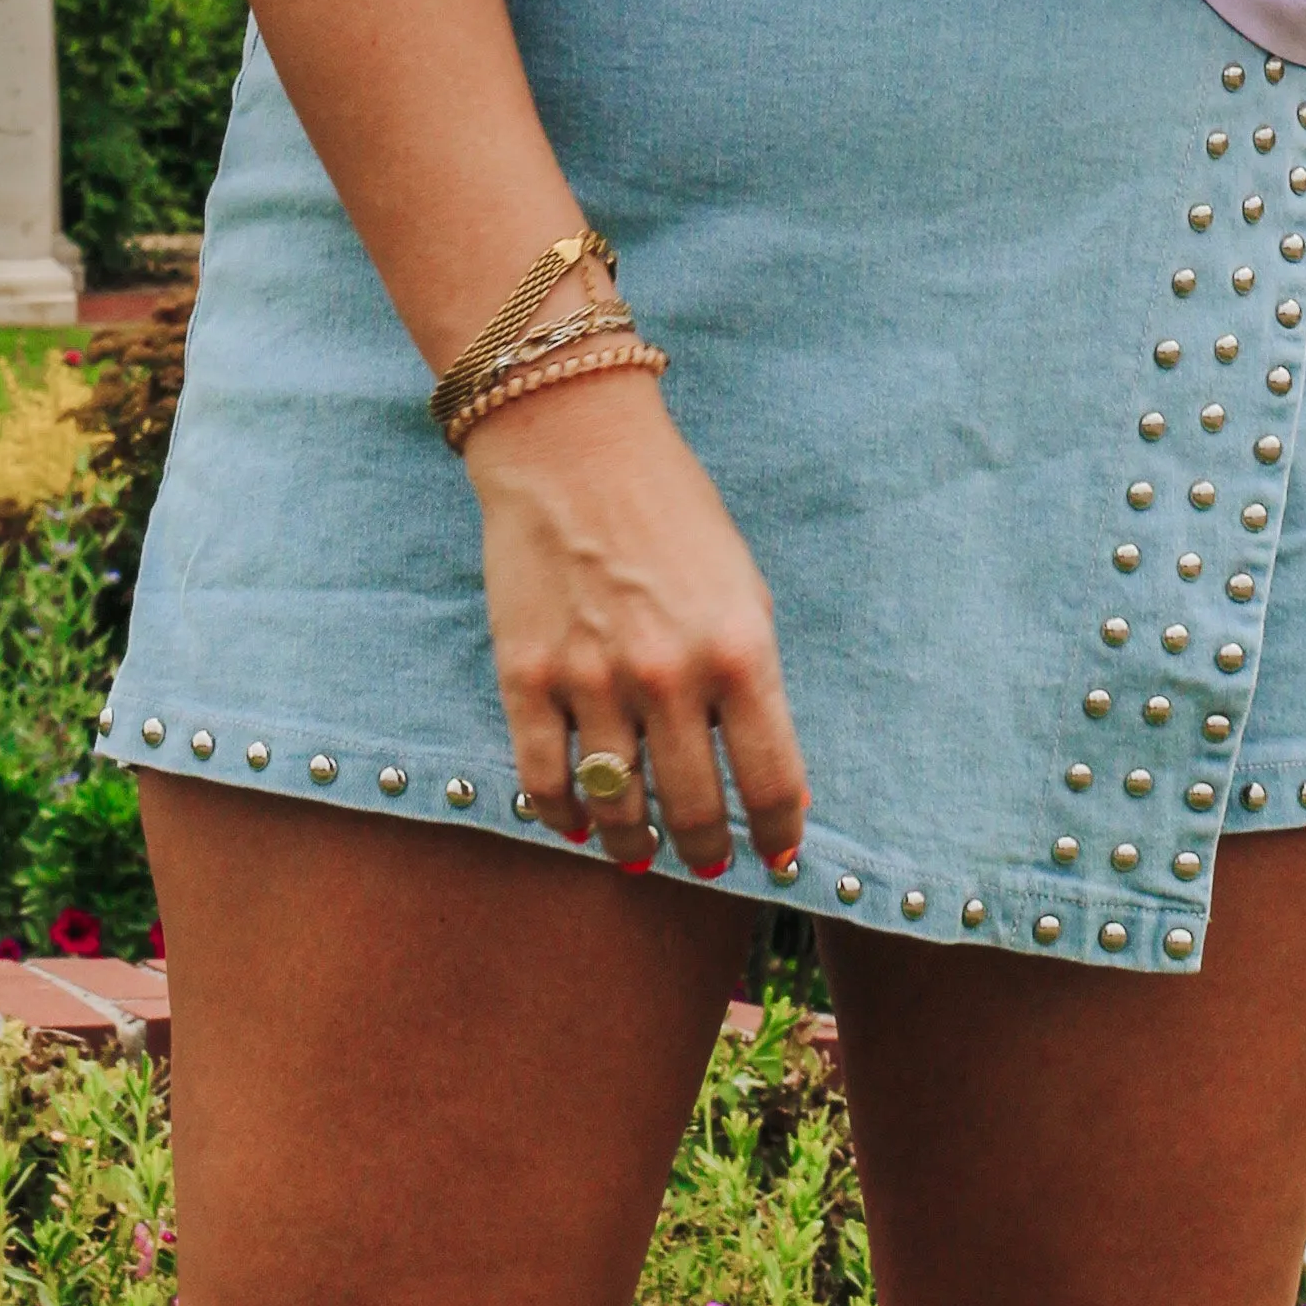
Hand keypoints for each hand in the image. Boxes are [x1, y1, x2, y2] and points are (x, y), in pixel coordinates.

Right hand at [467, 370, 810, 885]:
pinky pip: (545, 782)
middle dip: (707, 849)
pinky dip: (564, 818)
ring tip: (644, 852)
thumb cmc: (672, 513)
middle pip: (695, 811)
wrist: (574, 446)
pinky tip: (580, 825)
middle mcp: (669, 676)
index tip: (777, 856)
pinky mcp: (526, 677)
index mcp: (739, 651)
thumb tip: (756, 776)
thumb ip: (750, 682)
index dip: (778, 835)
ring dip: (636, 846)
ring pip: (618, 810)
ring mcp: (592, 681)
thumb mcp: (741, 590)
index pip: (772, 784)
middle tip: (708, 860)